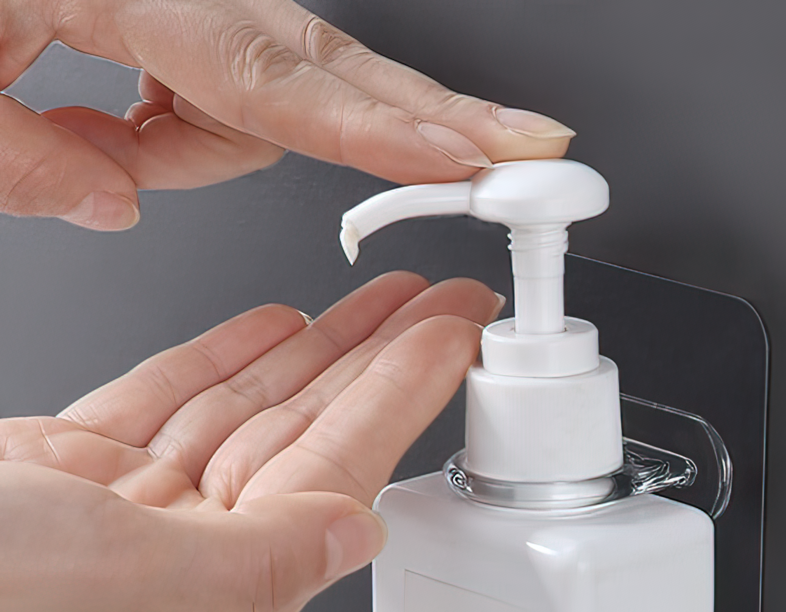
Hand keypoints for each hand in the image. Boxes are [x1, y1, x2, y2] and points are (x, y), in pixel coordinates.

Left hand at [0, 0, 574, 230]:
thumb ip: (24, 161)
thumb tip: (112, 200)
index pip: (278, 77)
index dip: (384, 132)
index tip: (474, 164)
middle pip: (321, 65)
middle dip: (418, 120)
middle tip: (520, 154)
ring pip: (256, 93)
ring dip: (185, 140)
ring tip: (86, 139)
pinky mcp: (169, 0)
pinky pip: (216, 76)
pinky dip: (170, 116)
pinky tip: (102, 113)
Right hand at [0, 272, 501, 611]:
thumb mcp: (118, 583)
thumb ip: (257, 563)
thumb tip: (358, 536)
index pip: (336, 485)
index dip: (402, 402)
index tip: (454, 342)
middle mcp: (180, 577)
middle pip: (306, 446)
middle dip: (378, 367)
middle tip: (443, 307)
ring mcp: (128, 525)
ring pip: (246, 418)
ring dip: (315, 353)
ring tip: (380, 300)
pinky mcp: (75, 479)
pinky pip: (172, 408)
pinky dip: (222, 363)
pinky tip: (276, 332)